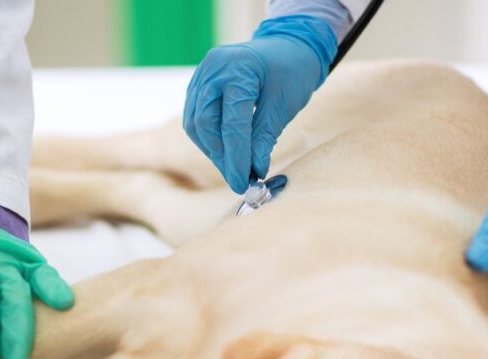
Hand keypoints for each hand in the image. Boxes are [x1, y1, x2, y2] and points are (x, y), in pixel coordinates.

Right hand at [184, 17, 333, 193]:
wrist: (287, 46)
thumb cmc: (291, 70)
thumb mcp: (283, 105)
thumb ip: (264, 138)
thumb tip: (252, 171)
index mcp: (237, 68)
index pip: (231, 123)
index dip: (236, 157)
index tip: (243, 183)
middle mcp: (212, 70)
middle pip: (206, 125)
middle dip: (222, 158)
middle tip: (238, 181)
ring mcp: (202, 76)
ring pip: (196, 125)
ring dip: (213, 152)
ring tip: (234, 169)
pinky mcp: (199, 86)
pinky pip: (196, 119)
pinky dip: (210, 140)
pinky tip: (225, 154)